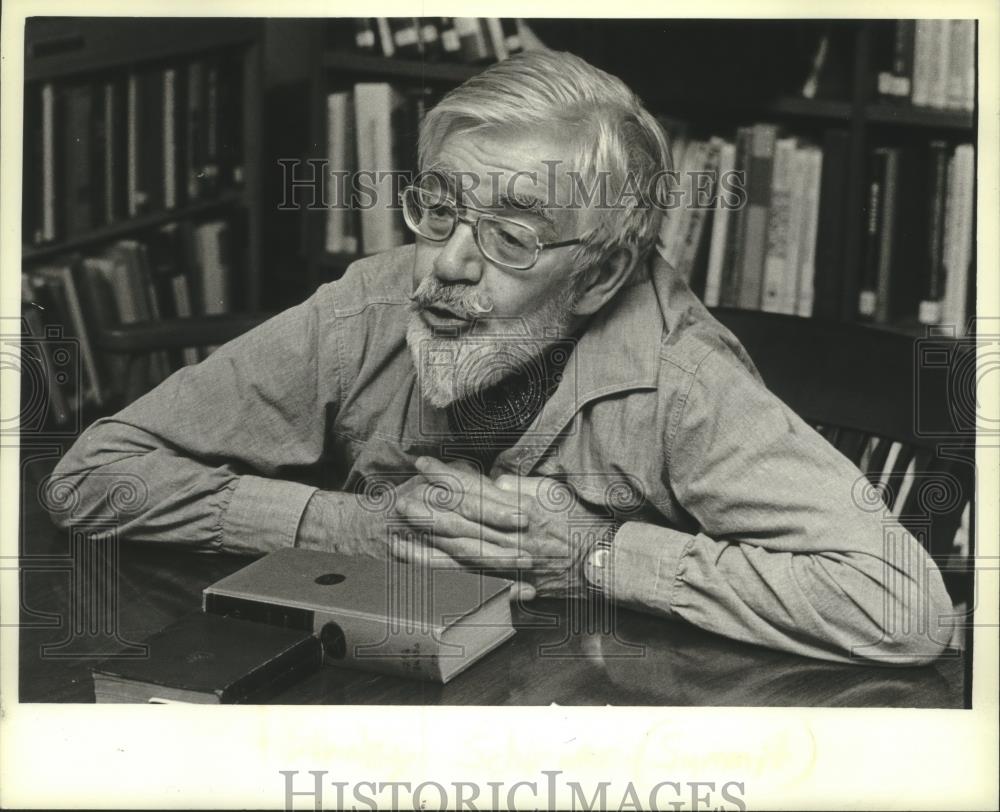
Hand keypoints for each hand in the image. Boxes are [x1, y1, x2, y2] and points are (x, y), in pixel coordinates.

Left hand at [401, 458, 613, 598]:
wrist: (601, 562)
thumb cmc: (580, 522)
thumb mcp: (552, 492)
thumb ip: (519, 486)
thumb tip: (493, 480)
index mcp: (522, 509)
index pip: (477, 490)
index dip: (447, 477)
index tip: (424, 464)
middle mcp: (512, 537)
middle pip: (463, 523)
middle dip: (430, 512)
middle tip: (402, 501)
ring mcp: (508, 560)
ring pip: (461, 552)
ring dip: (427, 542)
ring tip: (399, 532)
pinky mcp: (507, 577)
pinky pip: (468, 571)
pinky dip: (441, 565)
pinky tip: (418, 561)